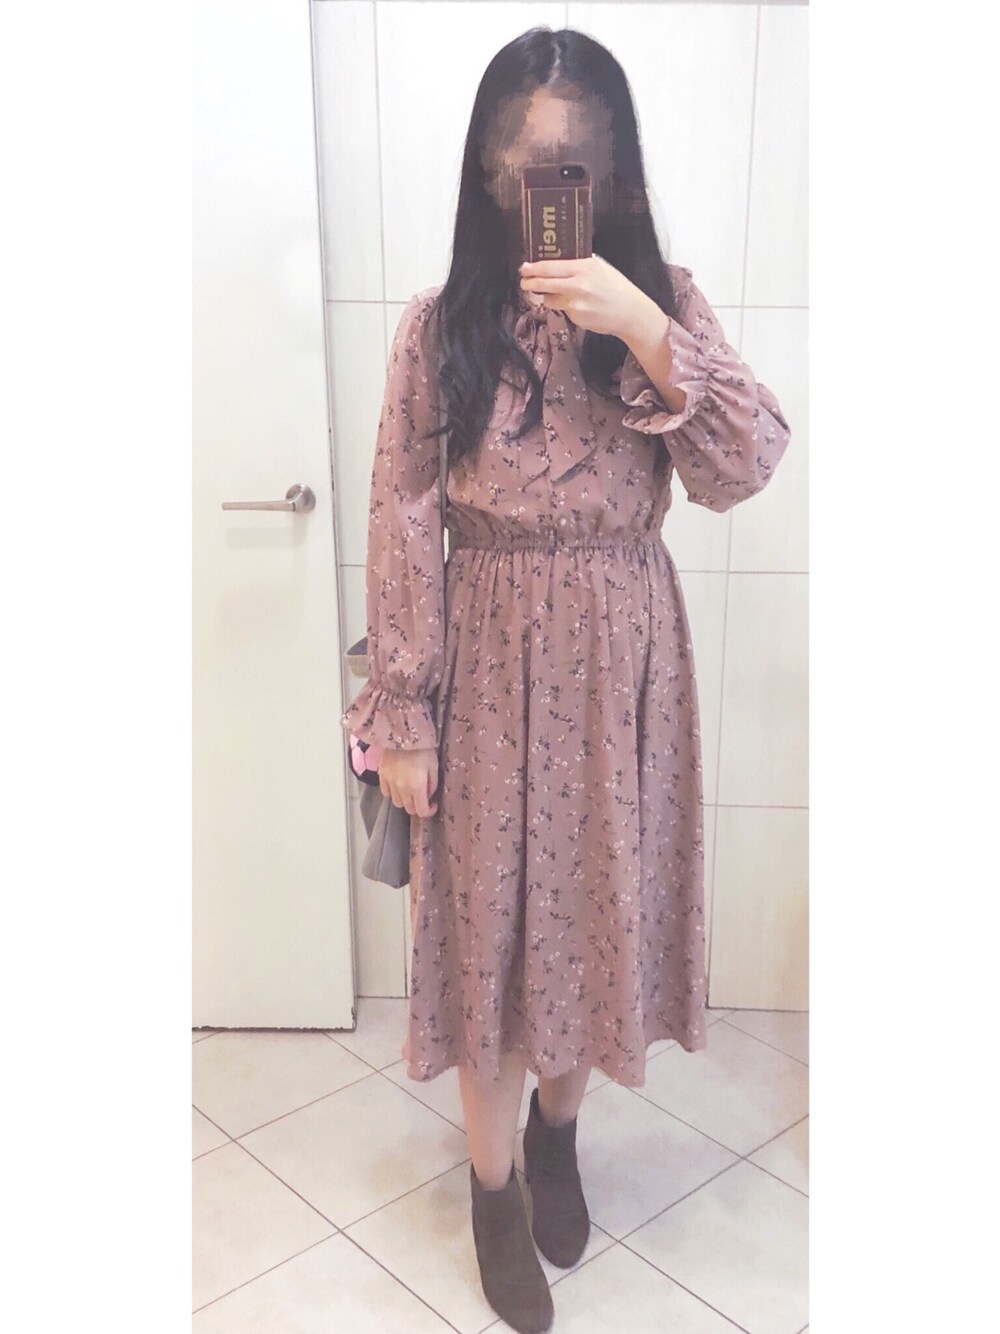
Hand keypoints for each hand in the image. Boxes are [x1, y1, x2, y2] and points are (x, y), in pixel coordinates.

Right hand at [379, 746, 439, 816]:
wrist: (403, 732)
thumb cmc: (423, 749)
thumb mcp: (434, 766)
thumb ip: (432, 785)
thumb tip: (428, 796)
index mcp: (416, 787)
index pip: (421, 811)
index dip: (429, 811)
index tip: (433, 805)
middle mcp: (401, 788)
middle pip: (408, 809)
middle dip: (417, 806)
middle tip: (423, 797)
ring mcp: (390, 782)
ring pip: (396, 802)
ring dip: (405, 801)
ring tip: (410, 791)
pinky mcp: (382, 775)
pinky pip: (386, 792)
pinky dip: (392, 793)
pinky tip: (398, 785)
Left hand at [518, 254, 652, 340]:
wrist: (630, 312)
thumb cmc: (616, 288)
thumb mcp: (600, 267)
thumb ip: (580, 264)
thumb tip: (557, 261)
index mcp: (583, 266)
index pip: (550, 266)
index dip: (533, 268)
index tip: (524, 268)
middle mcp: (578, 283)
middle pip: (544, 282)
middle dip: (530, 283)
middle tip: (524, 282)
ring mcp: (576, 302)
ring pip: (549, 299)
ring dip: (547, 297)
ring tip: (555, 295)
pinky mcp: (576, 317)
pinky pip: (563, 310)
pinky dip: (565, 308)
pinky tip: (579, 306)